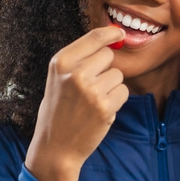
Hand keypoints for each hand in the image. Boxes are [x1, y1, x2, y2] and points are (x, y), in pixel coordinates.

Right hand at [25, 26, 128, 180]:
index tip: (119, 33)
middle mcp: (76, 73)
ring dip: (111, 87)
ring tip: (92, 101)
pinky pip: (123, 92)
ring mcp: (91, 90)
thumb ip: (80, 59)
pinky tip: (100, 110)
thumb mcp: (58, 78)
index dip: (110, 33)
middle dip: (105, 68)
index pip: (94, 37)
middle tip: (91, 86)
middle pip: (109, 55)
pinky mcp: (105, 106)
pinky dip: (116, 101)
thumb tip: (113, 38)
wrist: (56, 147)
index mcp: (61, 61)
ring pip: (118, 75)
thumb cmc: (58, 110)